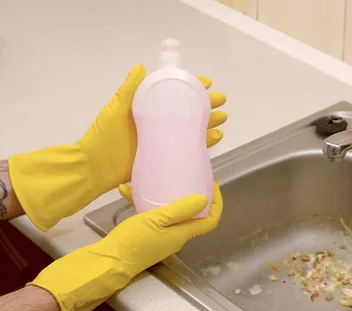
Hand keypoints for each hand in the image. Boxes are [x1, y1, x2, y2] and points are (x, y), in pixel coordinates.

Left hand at [8, 65, 226, 231]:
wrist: (94, 169)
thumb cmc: (103, 138)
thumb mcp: (115, 109)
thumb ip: (129, 89)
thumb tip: (141, 66)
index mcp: (146, 109)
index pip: (172, 94)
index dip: (189, 86)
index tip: (204, 82)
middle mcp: (156, 123)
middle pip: (186, 111)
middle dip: (205, 104)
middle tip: (220, 100)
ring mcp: (162, 141)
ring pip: (191, 128)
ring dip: (208, 122)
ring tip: (223, 118)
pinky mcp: (165, 157)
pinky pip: (187, 148)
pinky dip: (203, 143)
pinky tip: (215, 137)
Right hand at [28, 183, 222, 310]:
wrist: (108, 262)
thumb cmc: (133, 242)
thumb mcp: (157, 220)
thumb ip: (180, 210)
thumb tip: (204, 199)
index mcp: (183, 233)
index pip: (210, 220)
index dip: (217, 203)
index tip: (212, 186)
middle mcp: (176, 236)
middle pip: (194, 215)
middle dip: (193, 195)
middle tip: (187, 178)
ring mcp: (162, 237)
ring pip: (171, 213)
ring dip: (166, 196)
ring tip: (158, 179)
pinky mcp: (148, 236)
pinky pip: (153, 215)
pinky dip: (144, 203)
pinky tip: (127, 191)